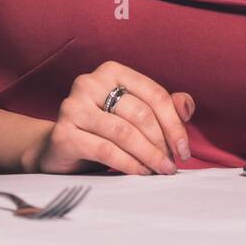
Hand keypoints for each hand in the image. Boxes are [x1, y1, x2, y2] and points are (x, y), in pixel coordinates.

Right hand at [23, 61, 195, 175]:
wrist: (59, 148)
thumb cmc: (103, 129)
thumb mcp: (134, 114)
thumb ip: (163, 106)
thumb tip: (186, 106)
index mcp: (111, 72)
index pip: (153, 94)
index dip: (174, 123)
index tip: (184, 150)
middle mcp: (89, 83)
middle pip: (140, 113)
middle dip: (161, 143)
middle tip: (171, 164)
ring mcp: (72, 107)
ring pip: (123, 132)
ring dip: (148, 155)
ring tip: (160, 171)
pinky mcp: (63, 133)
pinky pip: (105, 150)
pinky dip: (129, 164)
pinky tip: (141, 173)